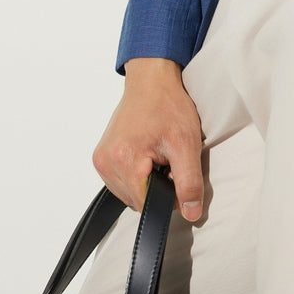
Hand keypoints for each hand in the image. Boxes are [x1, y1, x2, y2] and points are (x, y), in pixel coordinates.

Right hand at [92, 57, 204, 220]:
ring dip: (145, 181)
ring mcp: (101, 159)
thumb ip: (189, 182)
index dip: (168, 196)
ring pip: (128, 193)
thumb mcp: (186, 143)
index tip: (176, 173)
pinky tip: (145, 154)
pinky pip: (121, 181)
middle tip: (168, 159)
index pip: (146, 206)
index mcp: (124, 160)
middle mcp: (106, 161)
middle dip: (156, 187)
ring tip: (156, 153)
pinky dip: (136, 174)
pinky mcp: (101, 156)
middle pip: (136, 200)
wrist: (152, 80)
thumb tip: (191, 213)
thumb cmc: (167, 105)